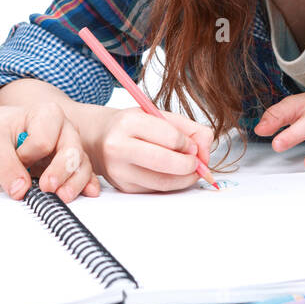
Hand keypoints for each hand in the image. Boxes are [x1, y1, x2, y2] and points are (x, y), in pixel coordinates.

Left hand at [0, 101, 98, 203]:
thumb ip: (4, 164)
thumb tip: (20, 190)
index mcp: (47, 114)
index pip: (43, 140)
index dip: (28, 155)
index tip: (16, 156)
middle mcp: (63, 130)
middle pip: (71, 151)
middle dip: (60, 171)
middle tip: (47, 188)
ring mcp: (68, 149)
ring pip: (80, 166)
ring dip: (73, 183)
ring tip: (61, 197)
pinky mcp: (68, 167)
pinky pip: (82, 176)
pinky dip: (84, 186)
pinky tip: (87, 193)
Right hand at [87, 106, 214, 193]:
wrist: (98, 137)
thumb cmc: (131, 125)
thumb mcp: (157, 114)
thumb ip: (188, 128)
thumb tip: (206, 148)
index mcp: (129, 122)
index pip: (170, 137)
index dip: (189, 144)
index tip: (193, 145)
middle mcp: (119, 146)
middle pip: (165, 163)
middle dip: (190, 165)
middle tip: (197, 162)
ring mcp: (119, 169)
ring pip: (163, 182)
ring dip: (185, 178)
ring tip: (191, 170)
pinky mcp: (123, 186)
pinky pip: (156, 189)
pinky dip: (171, 183)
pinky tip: (173, 174)